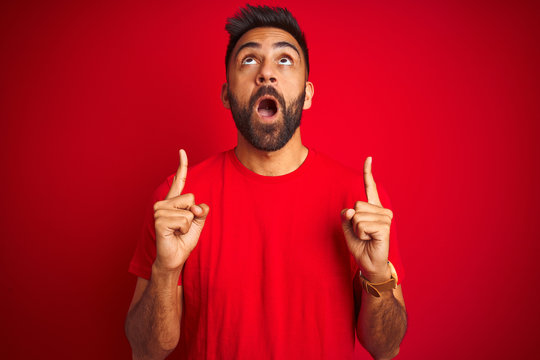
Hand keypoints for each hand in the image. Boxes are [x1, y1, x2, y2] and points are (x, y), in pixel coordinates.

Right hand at [153, 149, 209, 271]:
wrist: (174, 259)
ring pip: (189, 211)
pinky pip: (185, 220)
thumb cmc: (184, 241)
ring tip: (178, 232)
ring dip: (189, 225)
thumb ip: (201, 211)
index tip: (182, 151)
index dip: (182, 166)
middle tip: (183, 227)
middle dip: (193, 214)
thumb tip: (197, 207)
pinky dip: (185, 230)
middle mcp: (164, 203)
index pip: (179, 181)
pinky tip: (174, 234)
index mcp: (173, 201)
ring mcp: (159, 211)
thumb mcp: (198, 223)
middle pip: (191, 198)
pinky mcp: (159, 220)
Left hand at [341, 157, 392, 282]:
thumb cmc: (360, 245)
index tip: (368, 158)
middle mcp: (382, 210)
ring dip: (356, 230)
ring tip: (366, 237)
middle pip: (356, 205)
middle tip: (361, 233)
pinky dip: (360, 234)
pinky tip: (370, 240)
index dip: (368, 173)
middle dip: (352, 221)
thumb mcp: (348, 228)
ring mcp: (385, 218)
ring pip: (357, 216)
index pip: (369, 187)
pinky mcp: (385, 228)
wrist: (369, 263)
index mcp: (373, 208)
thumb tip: (350, 210)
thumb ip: (346, 216)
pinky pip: (361, 225)